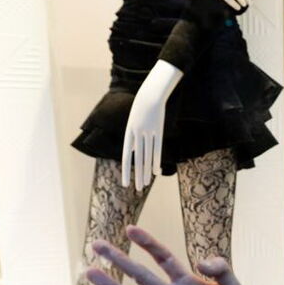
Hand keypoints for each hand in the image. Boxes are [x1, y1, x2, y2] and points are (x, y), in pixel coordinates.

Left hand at [122, 61, 182, 188]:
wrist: (150, 95)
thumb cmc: (140, 110)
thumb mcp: (132, 124)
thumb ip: (133, 139)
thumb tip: (132, 152)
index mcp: (129, 133)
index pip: (126, 156)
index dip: (126, 171)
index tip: (125, 183)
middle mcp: (137, 135)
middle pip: (138, 159)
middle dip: (138, 175)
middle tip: (138, 189)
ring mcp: (149, 133)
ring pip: (148, 156)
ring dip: (147, 171)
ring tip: (146, 183)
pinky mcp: (159, 131)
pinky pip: (158, 149)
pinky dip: (157, 161)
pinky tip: (157, 171)